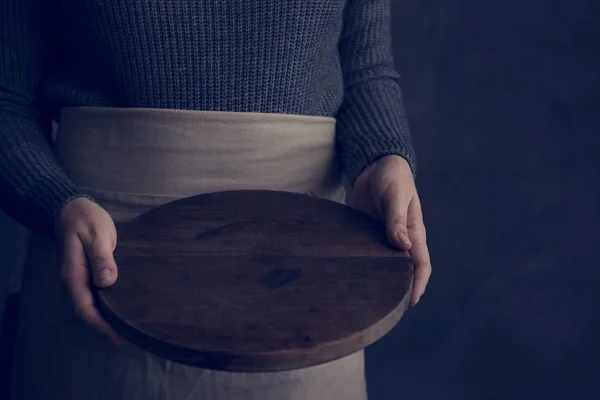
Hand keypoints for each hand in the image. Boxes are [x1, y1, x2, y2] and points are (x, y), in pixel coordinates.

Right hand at [54, 197, 121, 344]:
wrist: (72, 209)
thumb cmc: (85, 220)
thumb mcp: (97, 234)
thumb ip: (102, 257)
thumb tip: (107, 282)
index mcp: (74, 274)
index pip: (84, 307)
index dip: (100, 325)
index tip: (117, 336)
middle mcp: (74, 281)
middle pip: (87, 312)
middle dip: (104, 328)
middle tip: (128, 337)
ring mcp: (79, 279)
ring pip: (90, 306)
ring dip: (105, 319)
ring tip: (127, 328)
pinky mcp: (86, 275)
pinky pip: (94, 296)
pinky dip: (105, 307)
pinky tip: (120, 309)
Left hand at [351, 155, 430, 305]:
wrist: (378, 164)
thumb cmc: (393, 177)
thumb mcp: (396, 195)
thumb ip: (397, 219)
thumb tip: (402, 246)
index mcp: (414, 232)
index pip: (421, 265)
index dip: (418, 285)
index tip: (410, 302)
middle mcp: (400, 239)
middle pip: (401, 270)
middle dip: (396, 289)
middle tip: (382, 309)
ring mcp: (382, 238)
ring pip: (381, 265)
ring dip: (374, 279)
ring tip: (360, 297)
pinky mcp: (367, 234)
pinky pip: (364, 250)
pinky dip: (355, 260)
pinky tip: (341, 268)